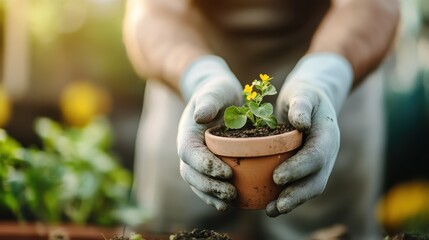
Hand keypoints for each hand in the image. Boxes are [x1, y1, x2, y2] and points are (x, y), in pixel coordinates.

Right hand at [177, 56, 242, 210]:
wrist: (218, 98)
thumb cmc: (217, 92)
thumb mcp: (215, 91)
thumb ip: (208, 102)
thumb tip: (200, 117)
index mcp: (187, 134)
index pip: (190, 154)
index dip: (205, 166)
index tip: (227, 173)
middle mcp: (188, 151)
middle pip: (191, 174)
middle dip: (209, 187)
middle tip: (231, 193)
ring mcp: (196, 161)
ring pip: (197, 184)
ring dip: (212, 196)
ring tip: (231, 202)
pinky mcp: (207, 167)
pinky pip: (206, 186)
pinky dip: (215, 197)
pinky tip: (231, 204)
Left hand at [266, 53, 352, 216]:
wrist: (313, 99)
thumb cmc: (305, 95)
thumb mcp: (303, 93)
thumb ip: (301, 105)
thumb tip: (300, 123)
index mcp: (327, 135)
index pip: (316, 156)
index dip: (298, 169)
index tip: (276, 177)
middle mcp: (327, 153)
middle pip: (317, 180)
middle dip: (297, 195)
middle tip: (276, 206)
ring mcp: (320, 163)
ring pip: (310, 187)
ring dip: (292, 202)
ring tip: (271, 211)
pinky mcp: (309, 168)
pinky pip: (301, 185)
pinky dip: (288, 196)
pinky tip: (269, 205)